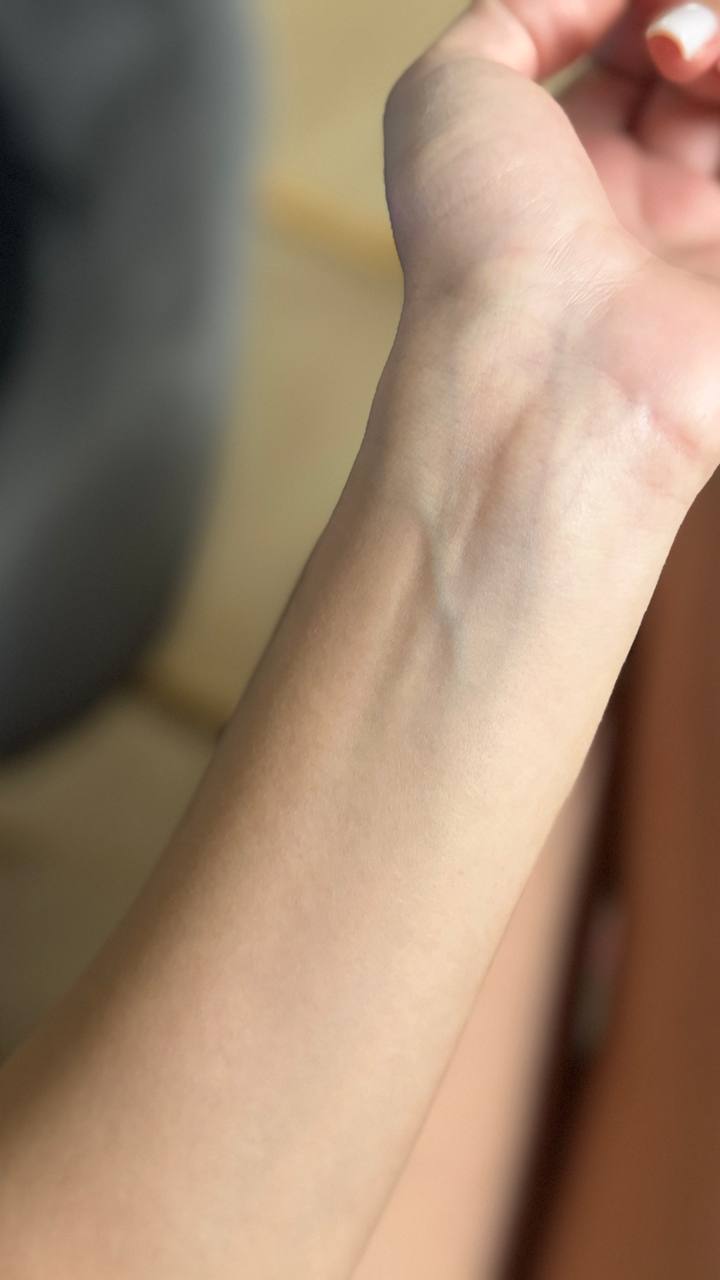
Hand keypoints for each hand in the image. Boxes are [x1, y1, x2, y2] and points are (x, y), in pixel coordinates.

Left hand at [383, 2, 719, 505]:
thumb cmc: (480, 246)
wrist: (546, 368)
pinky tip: (711, 86)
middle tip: (669, 46)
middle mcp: (641, 204)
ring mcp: (705, 238)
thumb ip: (521, 14)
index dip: (640, 8)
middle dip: (694, 24)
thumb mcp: (451, 94)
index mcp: (563, 171)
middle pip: (699, 74)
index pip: (634, 53)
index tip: (636, 8)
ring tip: (685, 61)